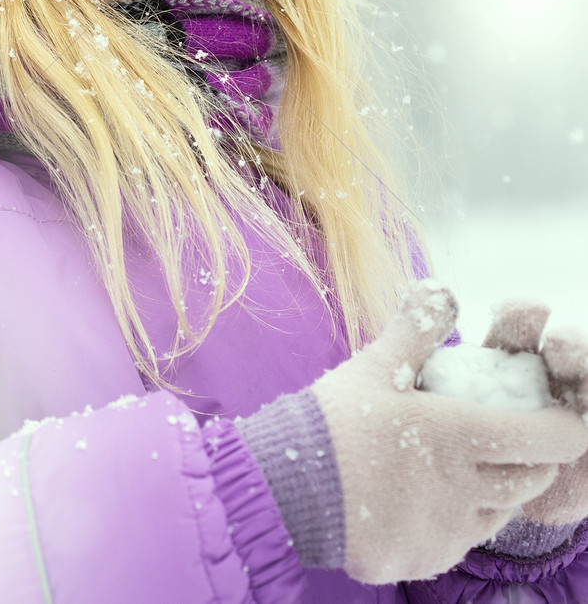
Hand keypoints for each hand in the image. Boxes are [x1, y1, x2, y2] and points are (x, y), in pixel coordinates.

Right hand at [311, 281, 586, 583]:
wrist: (287, 489)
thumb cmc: (334, 422)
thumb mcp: (376, 365)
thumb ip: (416, 328)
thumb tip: (440, 287)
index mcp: (456, 435)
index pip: (540, 439)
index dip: (562, 430)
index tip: (566, 422)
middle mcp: (462, 489)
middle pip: (528, 480)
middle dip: (535, 461)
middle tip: (518, 441)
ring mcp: (444, 530)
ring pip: (497, 514)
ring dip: (498, 493)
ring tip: (471, 470)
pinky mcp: (423, 558)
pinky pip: (460, 542)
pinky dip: (460, 522)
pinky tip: (430, 502)